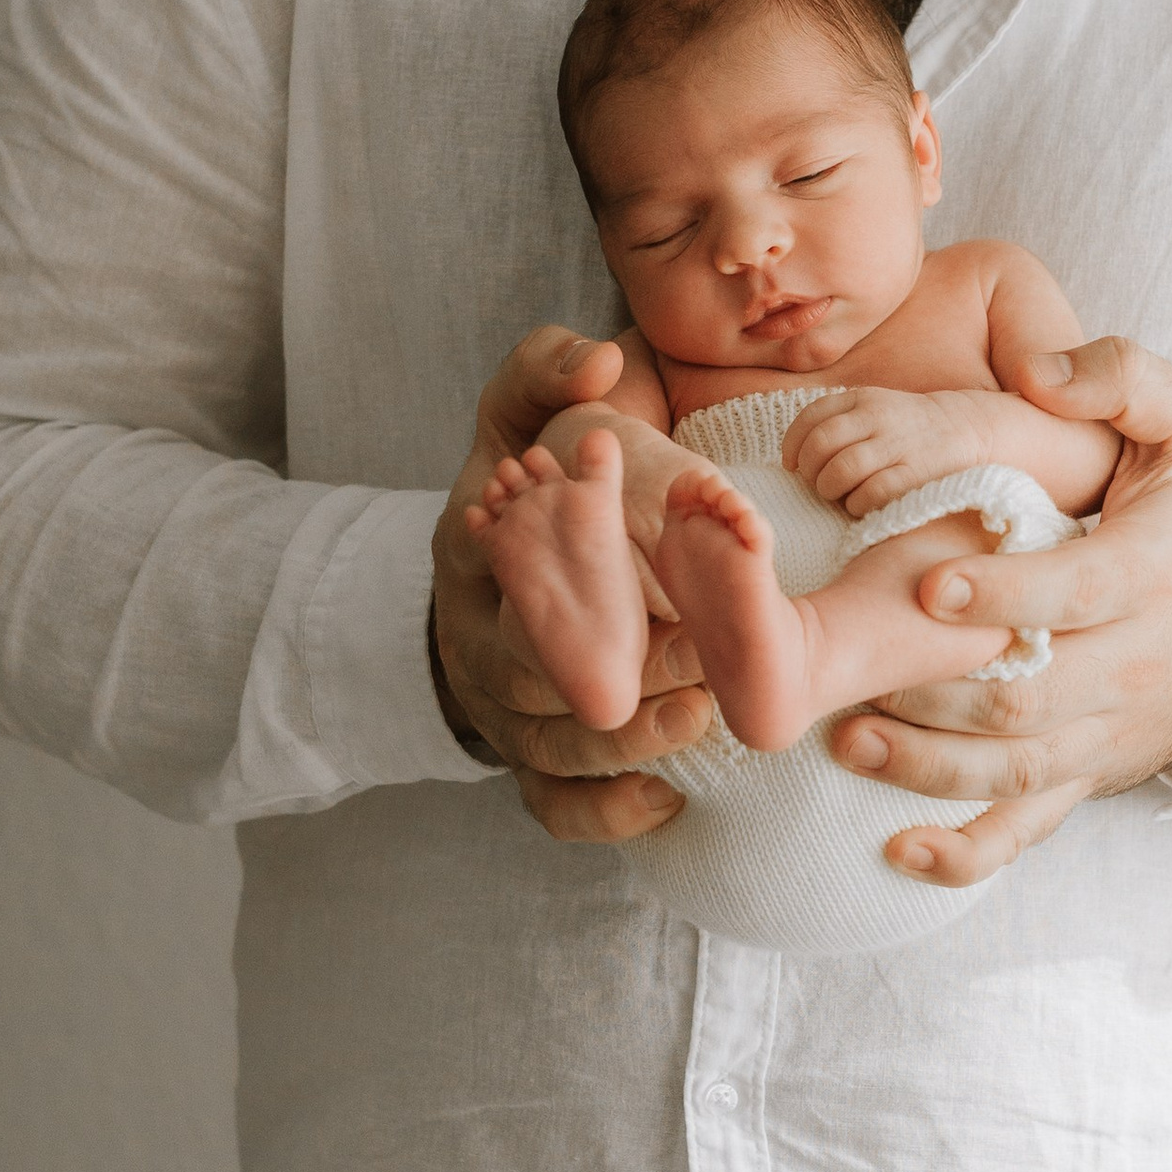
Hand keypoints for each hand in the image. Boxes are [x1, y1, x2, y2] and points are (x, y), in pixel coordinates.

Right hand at [430, 326, 711, 843]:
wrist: (484, 577)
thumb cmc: (517, 489)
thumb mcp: (513, 416)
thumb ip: (545, 371)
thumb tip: (599, 359)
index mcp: (470, 556)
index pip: (509, 572)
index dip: (576, 575)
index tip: (655, 575)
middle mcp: (478, 642)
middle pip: (534, 675)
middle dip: (615, 670)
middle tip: (701, 662)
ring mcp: (500, 710)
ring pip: (549, 748)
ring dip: (622, 742)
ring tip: (694, 720)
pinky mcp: (529, 761)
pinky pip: (555, 806)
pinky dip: (606, 812)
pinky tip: (670, 798)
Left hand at [786, 385, 999, 517]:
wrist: (968, 429)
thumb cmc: (909, 427)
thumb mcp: (874, 408)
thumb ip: (838, 422)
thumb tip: (793, 458)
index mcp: (862, 399)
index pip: (811, 417)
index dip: (793, 444)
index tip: (792, 465)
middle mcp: (876, 417)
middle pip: (820, 445)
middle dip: (809, 471)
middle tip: (817, 483)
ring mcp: (896, 445)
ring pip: (839, 471)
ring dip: (830, 489)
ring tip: (838, 495)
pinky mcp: (913, 474)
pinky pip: (869, 494)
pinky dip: (856, 505)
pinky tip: (860, 505)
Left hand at [830, 337, 1171, 887]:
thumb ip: (1126, 379)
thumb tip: (1044, 370)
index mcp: (1148, 574)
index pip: (1077, 593)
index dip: (1004, 594)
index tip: (925, 582)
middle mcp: (1129, 667)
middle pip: (1031, 697)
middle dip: (938, 693)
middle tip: (855, 674)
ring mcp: (1102, 733)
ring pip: (1015, 770)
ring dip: (927, 766)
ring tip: (849, 741)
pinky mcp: (1083, 779)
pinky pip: (1027, 829)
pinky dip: (964, 852)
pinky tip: (898, 850)